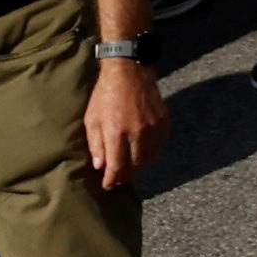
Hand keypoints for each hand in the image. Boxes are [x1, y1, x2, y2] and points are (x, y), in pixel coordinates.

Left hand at [79, 59, 167, 191]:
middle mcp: (137, 132)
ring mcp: (153, 128)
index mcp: (117, 132)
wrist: (129, 71)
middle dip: (125, 175)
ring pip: (148, 158)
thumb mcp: (92, 118)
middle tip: (117, 178)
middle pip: (135, 166)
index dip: (112, 179)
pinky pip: (158, 146)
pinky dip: (149, 153)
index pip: (117, 166)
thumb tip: (100, 166)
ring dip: (137, 165)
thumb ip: (96, 144)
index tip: (108, 185)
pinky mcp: (163, 123)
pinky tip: (141, 151)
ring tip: (129, 166)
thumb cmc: (105, 94)